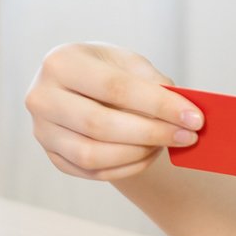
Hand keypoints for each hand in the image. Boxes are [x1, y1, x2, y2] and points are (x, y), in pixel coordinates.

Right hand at [24, 41, 203, 181]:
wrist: (78, 86)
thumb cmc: (106, 70)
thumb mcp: (127, 62)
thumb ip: (152, 82)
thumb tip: (181, 110)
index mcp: (60, 63)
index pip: (115, 88)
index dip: (158, 105)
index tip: (194, 117)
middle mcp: (42, 98)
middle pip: (100, 125)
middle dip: (152, 133)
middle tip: (188, 136)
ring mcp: (42, 131)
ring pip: (93, 155)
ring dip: (138, 153)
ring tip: (167, 144)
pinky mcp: (53, 156)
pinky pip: (93, 173)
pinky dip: (127, 167)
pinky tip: (149, 155)